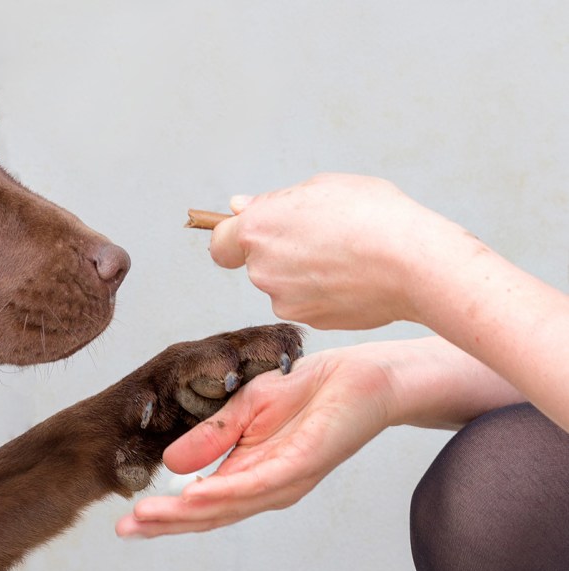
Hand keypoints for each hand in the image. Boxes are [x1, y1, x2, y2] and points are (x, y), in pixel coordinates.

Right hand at [116, 344, 394, 537]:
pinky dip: (222, 491)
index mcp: (249, 474)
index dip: (164, 514)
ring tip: (147, 517)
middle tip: (125, 530)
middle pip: (209, 514)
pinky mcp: (301, 464)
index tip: (127, 522)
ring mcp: (284, 480)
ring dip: (184, 513)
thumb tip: (170, 464)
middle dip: (165, 523)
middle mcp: (266, 487)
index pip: (201, 503)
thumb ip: (210, 437)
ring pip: (227, 505)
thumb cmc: (308, 390)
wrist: (360, 375)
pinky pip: (256, 483)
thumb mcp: (244, 408)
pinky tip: (192, 494)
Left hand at [208, 173, 464, 328]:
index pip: (220, 244)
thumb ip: (274, 201)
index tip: (254, 234)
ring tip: (346, 256)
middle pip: (259, 263)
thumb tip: (240, 208)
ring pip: (285, 285)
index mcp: (258, 230)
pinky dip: (324, 292)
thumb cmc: (373, 215)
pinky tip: (354, 278)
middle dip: (282, 251)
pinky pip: (308, 302)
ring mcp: (285, 300)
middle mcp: (262, 270)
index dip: (234, 238)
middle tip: (324, 235)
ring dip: (304, 273)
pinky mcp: (310, 320)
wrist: (414, 264)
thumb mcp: (322, 186)